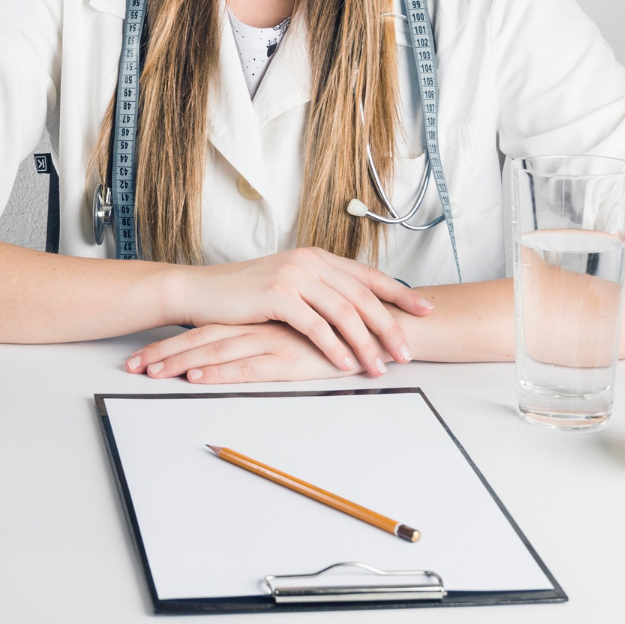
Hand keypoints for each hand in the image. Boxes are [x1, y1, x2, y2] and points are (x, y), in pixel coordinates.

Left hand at [127, 322, 369, 382]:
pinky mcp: (287, 358)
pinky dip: (218, 372)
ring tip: (150, 373)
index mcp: (255, 320)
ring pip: (215, 351)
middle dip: (162, 353)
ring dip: (179, 363)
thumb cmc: (336, 335)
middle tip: (130, 366)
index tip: (141, 356)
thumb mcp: (292, 334)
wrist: (377, 328)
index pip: (204, 330)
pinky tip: (196, 377)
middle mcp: (258, 326)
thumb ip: (267, 338)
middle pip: (199, 339)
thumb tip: (237, 350)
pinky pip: (246, 366)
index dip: (171, 343)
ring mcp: (270, 340)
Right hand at [157, 247, 430, 376]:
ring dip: (366, 343)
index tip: (424, 310)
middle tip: (407, 352)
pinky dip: (335, 348)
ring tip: (380, 366)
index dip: (399, 293)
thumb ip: (317, 289)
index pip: (367, 275)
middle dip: (389, 327)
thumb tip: (351, 309)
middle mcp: (309, 261)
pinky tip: (346, 364)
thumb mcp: (285, 283)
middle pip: (362, 296)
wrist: (200, 290)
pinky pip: (316, 326)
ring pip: (344, 312)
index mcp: (315, 257)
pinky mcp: (277, 296)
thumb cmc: (241, 294)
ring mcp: (294, 277)